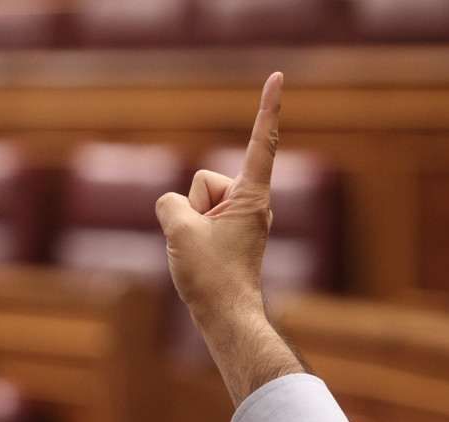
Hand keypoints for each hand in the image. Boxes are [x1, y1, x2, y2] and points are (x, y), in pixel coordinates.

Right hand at [156, 72, 282, 329]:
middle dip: (193, 206)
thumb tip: (173, 206)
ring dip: (190, 225)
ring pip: (197, 203)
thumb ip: (170, 204)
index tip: (278, 77)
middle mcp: (251, 202)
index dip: (267, 108)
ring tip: (202, 255)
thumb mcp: (179, 232)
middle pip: (204, 181)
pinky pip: (198, 220)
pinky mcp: (230, 235)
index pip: (260, 142)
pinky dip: (191, 236)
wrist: (225, 317)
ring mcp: (240, 219)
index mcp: (251, 195)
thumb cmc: (211, 277)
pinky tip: (199, 260)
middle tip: (204, 244)